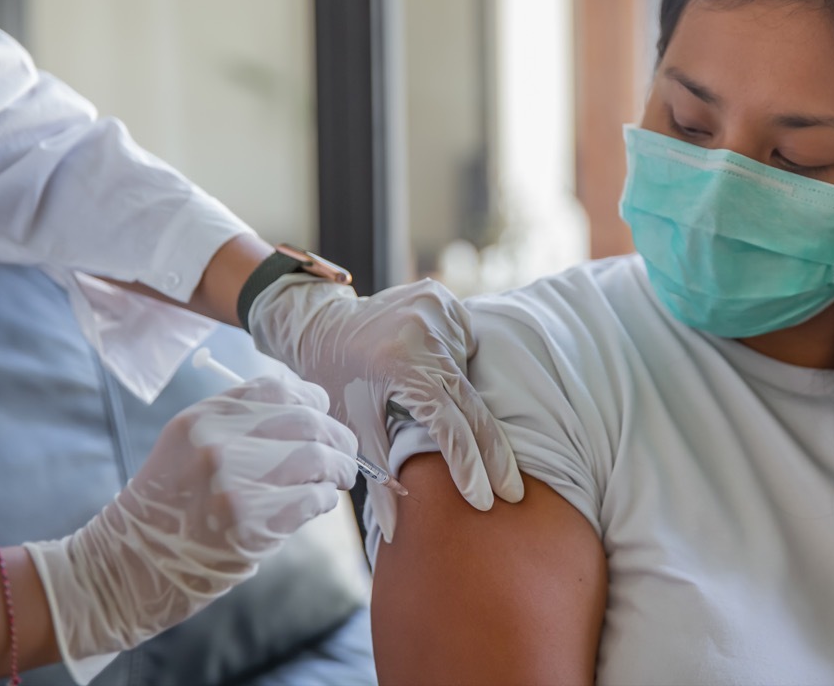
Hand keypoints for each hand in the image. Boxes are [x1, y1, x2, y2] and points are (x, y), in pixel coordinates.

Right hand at [23, 375, 357, 662]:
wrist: (130, 564)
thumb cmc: (172, 505)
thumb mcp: (190, 445)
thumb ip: (243, 423)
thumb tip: (315, 411)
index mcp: (203, 417)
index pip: (280, 388)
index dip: (314, 402)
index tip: (324, 417)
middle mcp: (216, 443)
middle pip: (307, 422)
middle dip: (338, 437)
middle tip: (345, 455)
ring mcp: (232, 484)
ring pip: (317, 458)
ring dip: (340, 468)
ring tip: (339, 479)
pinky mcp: (248, 524)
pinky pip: (312, 499)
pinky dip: (324, 500)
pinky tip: (317, 504)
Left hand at [246, 275, 523, 539]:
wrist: (319, 323)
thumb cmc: (334, 380)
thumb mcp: (352, 428)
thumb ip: (379, 477)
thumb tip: (392, 533)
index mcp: (402, 366)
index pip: (450, 426)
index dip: (470, 467)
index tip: (486, 500)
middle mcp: (426, 334)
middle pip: (475, 405)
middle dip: (495, 454)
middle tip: (514, 492)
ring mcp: (439, 310)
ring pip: (471, 375)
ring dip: (469, 403)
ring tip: (435, 406)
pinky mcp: (444, 299)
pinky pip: (467, 346)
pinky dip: (460, 367)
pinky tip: (437, 371)